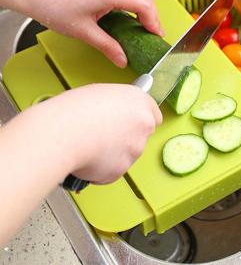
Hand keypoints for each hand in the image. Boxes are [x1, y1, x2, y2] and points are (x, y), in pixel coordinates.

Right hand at [0, 84, 161, 244]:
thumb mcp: (101, 93)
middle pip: (142, 135)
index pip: (154, 115)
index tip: (129, 122)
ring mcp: (136, 149)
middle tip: (104, 135)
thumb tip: (114, 113)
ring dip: (114, 153)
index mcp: (140, 102)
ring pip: (128, 154)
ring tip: (89, 145)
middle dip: (127, 137)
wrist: (63, 133)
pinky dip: (101, 168)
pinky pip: (113, 170)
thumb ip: (118, 105)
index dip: (139, 119)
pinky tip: (86, 158)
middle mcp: (144, 125)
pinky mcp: (123, 169)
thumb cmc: (75, 109)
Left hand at [27, 0, 163, 67]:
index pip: (144, 5)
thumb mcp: (84, 32)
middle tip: (154, 34)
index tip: (156, 36)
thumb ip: (108, 46)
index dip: (154, 22)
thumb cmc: (53, 6)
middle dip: (153, 16)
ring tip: (144, 28)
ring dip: (144, 10)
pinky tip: (128, 19)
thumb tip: (122, 59)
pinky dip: (133, 5)